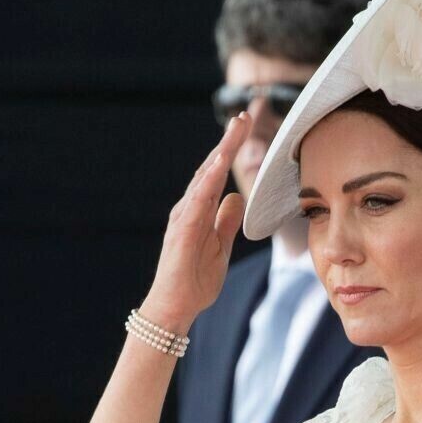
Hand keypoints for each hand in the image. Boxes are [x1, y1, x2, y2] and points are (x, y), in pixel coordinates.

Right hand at [141, 114, 250, 326]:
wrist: (175, 307)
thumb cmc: (195, 280)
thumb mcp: (221, 247)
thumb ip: (226, 222)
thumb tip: (236, 198)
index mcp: (199, 211)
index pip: (217, 175)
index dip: (231, 151)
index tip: (246, 128)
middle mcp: (189, 208)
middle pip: (210, 167)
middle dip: (228, 142)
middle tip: (244, 116)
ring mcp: (183, 217)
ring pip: (204, 177)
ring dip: (220, 152)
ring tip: (236, 129)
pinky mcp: (182, 231)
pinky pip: (196, 201)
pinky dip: (208, 181)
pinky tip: (219, 164)